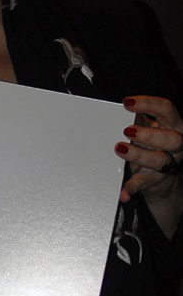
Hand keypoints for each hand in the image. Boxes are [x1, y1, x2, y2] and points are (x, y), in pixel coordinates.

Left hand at [116, 95, 182, 236]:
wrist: (160, 179)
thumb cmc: (152, 146)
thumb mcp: (149, 128)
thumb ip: (139, 118)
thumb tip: (121, 106)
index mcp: (173, 127)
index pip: (166, 110)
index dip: (148, 104)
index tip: (127, 103)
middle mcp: (175, 146)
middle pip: (172, 139)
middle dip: (149, 134)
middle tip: (127, 130)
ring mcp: (165, 165)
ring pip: (158, 160)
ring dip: (139, 155)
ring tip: (120, 149)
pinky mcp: (152, 181)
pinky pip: (141, 184)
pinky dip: (130, 189)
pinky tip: (123, 192)